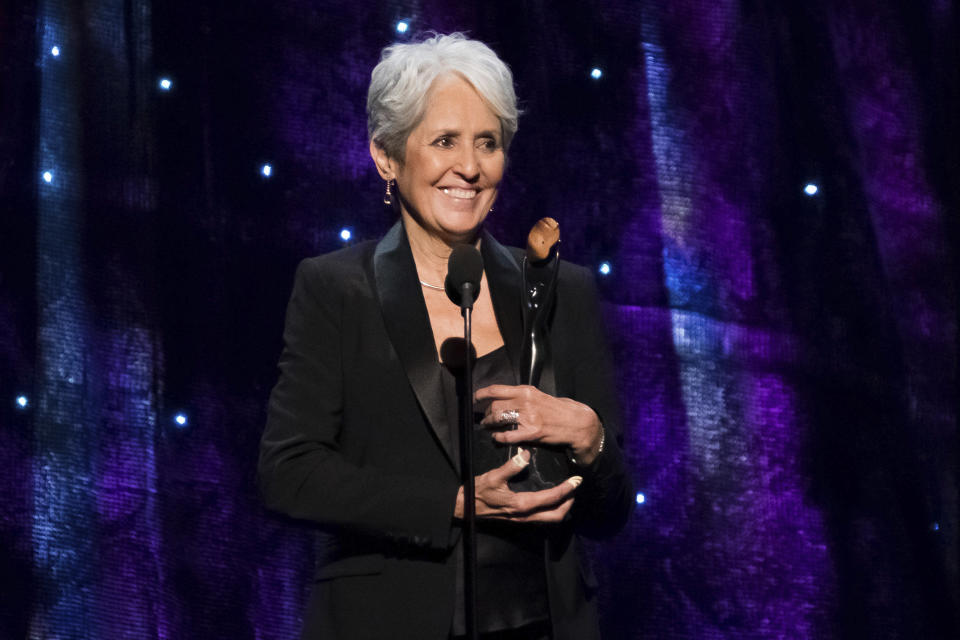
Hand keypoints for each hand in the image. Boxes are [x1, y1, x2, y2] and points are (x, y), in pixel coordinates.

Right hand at [454, 449, 581, 522]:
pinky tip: (549, 500)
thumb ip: (510, 466)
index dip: (567, 489)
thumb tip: (525, 454)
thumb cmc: (478, 493)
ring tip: (566, 494)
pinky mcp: (518, 520)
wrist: (464, 508)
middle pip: (557, 515)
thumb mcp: (493, 477)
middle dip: (569, 503)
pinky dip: (551, 510)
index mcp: (522, 504)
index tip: (577, 479)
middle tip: (574, 488)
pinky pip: (541, 518)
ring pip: (550, 519)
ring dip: (561, 508)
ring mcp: (522, 520)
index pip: (552, 498)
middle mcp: (525, 515)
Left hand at [475, 384, 603, 464]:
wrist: (576, 422)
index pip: (496, 389)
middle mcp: (525, 401)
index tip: (475, 398)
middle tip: (483, 417)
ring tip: (487, 426)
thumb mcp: (538, 396)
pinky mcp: (532, 433)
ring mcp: (528, 417)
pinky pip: (507, 436)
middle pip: (494, 405)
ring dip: (489, 423)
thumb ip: (521, 396)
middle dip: (485, 412)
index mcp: (525, 390)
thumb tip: (502, 397)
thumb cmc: (557, 409)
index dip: (481, 394)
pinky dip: (499, 437)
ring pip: (498, 419)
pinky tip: (497, 438)